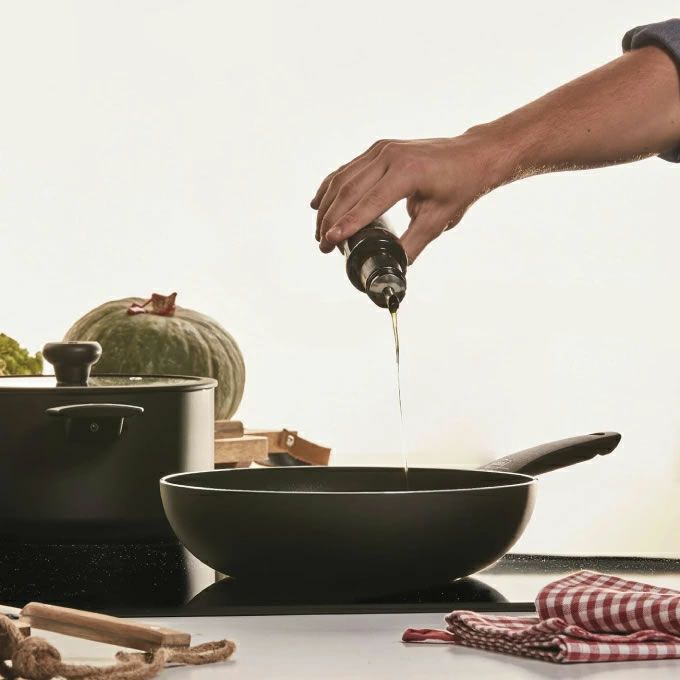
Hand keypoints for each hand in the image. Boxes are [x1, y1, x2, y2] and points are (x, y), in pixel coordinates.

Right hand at [311, 131, 508, 261]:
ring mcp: (382, 150)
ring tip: (319, 231)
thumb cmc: (460, 186)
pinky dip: (331, 187)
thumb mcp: (438, 220)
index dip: (348, 224)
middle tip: (322, 245)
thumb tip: (394, 267)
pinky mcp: (378, 150)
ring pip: (343, 179)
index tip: (331, 242)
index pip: (369, 202)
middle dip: (331, 220)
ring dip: (327, 206)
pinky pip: (348, 169)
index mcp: (407, 172)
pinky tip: (319, 203)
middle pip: (349, 190)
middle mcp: (390, 156)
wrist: (472, 156)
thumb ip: (413, 244)